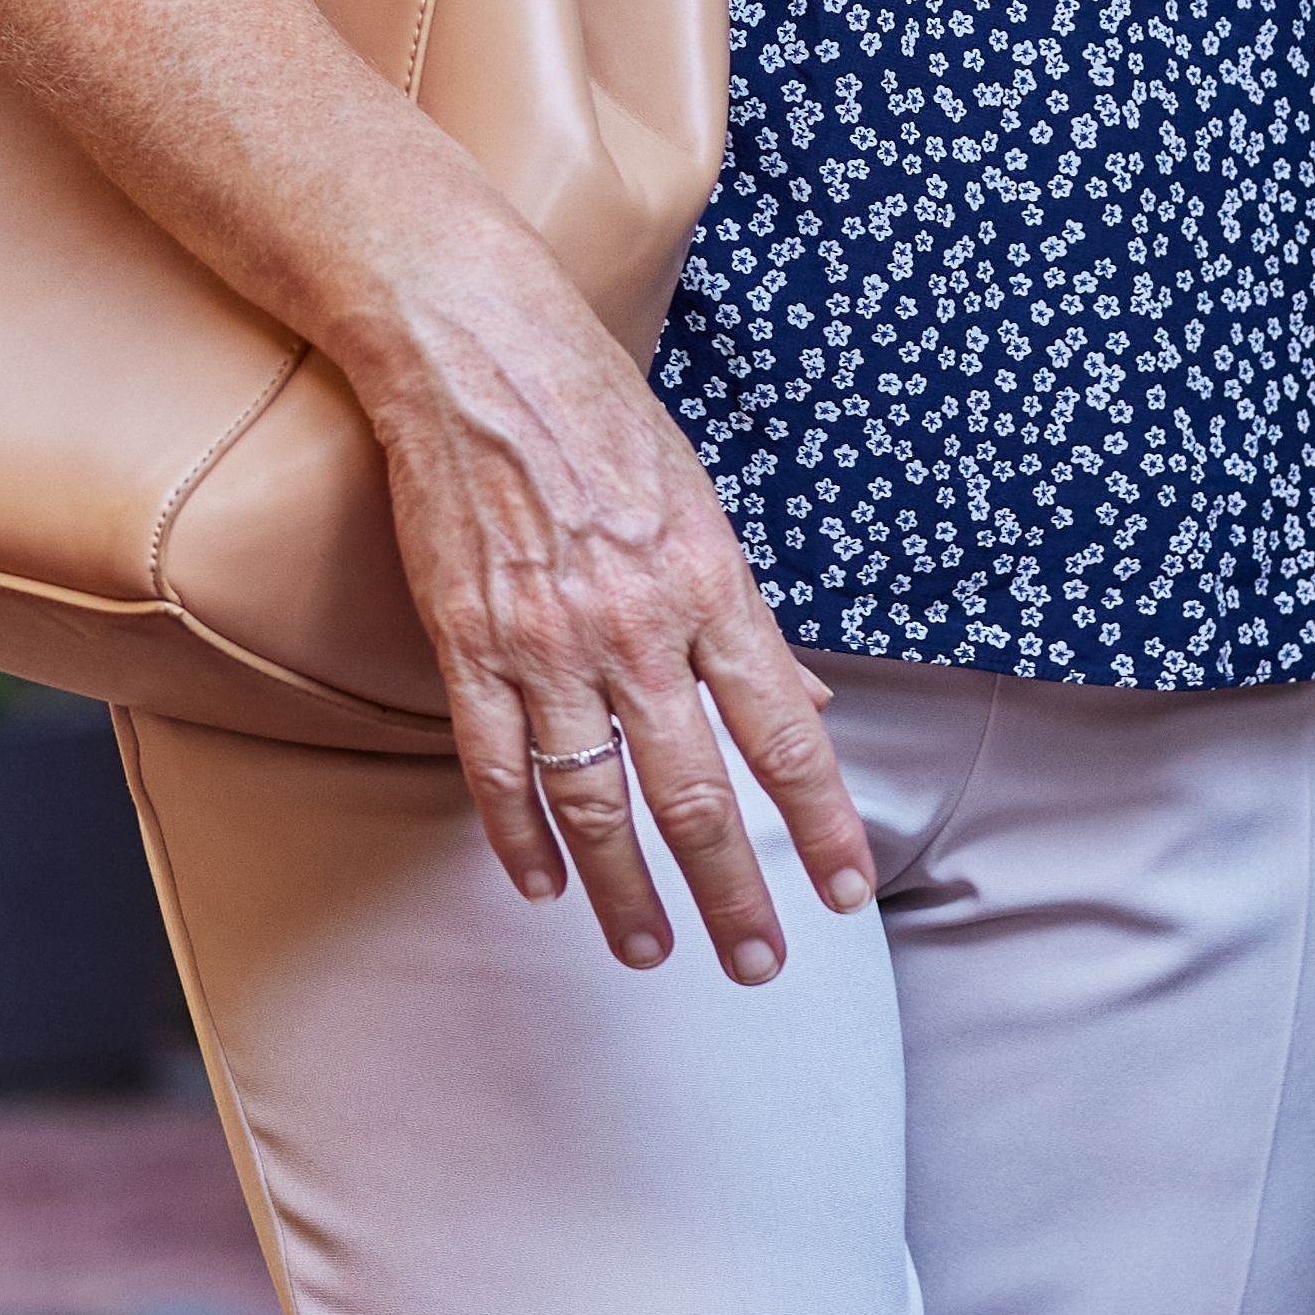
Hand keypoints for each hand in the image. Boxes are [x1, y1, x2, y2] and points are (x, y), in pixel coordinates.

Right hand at [354, 249, 874, 976]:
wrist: (476, 351)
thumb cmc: (597, 413)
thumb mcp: (701, 503)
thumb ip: (747, 618)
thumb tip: (806, 701)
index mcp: (710, 586)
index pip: (783, 732)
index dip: (820, 822)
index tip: (845, 891)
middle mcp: (636, 626)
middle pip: (696, 791)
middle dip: (732, 891)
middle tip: (756, 963)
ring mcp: (547, 642)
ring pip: (596, 800)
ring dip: (626, 889)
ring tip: (648, 949)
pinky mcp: (469, 642)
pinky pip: (497, 765)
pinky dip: (520, 836)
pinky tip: (543, 884)